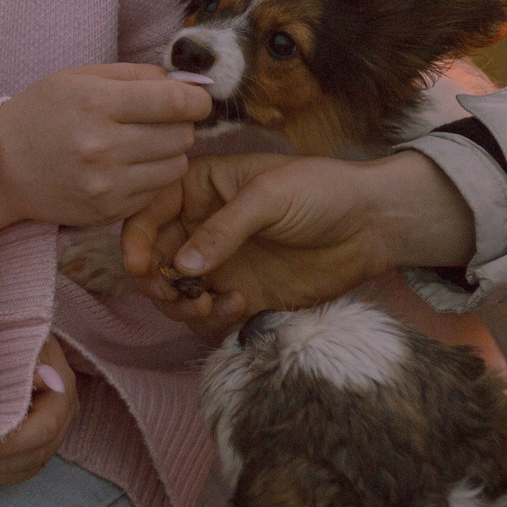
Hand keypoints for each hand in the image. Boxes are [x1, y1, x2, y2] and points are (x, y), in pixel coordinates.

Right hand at [0, 65, 212, 236]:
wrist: (1, 167)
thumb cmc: (42, 112)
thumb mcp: (79, 77)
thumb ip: (136, 74)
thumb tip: (189, 83)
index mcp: (95, 103)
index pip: (175, 102)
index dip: (197, 99)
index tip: (196, 99)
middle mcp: (102, 146)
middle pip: (182, 135)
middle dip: (180, 124)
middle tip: (160, 121)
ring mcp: (106, 184)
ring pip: (176, 166)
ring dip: (168, 153)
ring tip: (142, 144)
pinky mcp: (108, 211)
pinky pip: (157, 191)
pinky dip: (151, 177)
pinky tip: (126, 167)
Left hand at [0, 335, 75, 486]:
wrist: (14, 330)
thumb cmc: (12, 328)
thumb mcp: (21, 334)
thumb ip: (29, 354)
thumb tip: (46, 378)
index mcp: (62, 396)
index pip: (39, 434)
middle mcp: (59, 423)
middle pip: (23, 460)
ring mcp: (46, 440)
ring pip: (10, 473)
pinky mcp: (28, 449)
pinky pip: (3, 474)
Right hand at [121, 152, 476, 330]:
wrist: (372, 225)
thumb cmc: (320, 191)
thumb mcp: (268, 196)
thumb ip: (222, 230)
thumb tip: (180, 267)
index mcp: (198, 189)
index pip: (147, 212)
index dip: (134, 240)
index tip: (138, 267)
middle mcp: (200, 227)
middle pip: (153, 259)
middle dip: (154, 281)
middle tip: (173, 292)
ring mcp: (220, 263)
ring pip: (174, 293)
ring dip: (181, 304)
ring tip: (208, 303)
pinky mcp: (240, 294)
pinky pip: (207, 315)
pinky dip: (212, 318)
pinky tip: (240, 306)